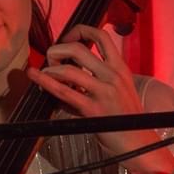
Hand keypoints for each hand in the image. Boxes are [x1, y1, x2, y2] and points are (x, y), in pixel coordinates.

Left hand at [26, 24, 173, 173]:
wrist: (138, 143)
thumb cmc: (125, 118)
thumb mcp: (118, 90)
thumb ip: (97, 78)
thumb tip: (66, 71)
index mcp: (120, 68)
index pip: (101, 36)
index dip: (80, 30)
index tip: (67, 39)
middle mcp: (113, 75)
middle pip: (78, 48)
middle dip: (58, 49)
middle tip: (51, 60)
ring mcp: (104, 92)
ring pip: (68, 69)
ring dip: (50, 68)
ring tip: (44, 73)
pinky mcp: (93, 109)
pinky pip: (64, 92)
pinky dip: (45, 81)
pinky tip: (35, 76)